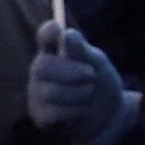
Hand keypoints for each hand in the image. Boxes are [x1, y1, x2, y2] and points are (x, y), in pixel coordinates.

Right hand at [23, 26, 133, 144]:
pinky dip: (75, 111)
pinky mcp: (40, 116)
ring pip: (51, 92)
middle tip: (91, 74)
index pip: (45, 37)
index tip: (57, 28)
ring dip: (78, 93)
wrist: (108, 115)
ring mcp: (37, 93)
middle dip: (70, 71)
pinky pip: (54, 113)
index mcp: (54, 52)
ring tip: (90, 92)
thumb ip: (82, 51)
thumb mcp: (96, 64)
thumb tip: (68, 34)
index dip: (47, 32)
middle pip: (42, 66)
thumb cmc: (98, 82)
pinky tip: (81, 110)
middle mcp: (40, 71)